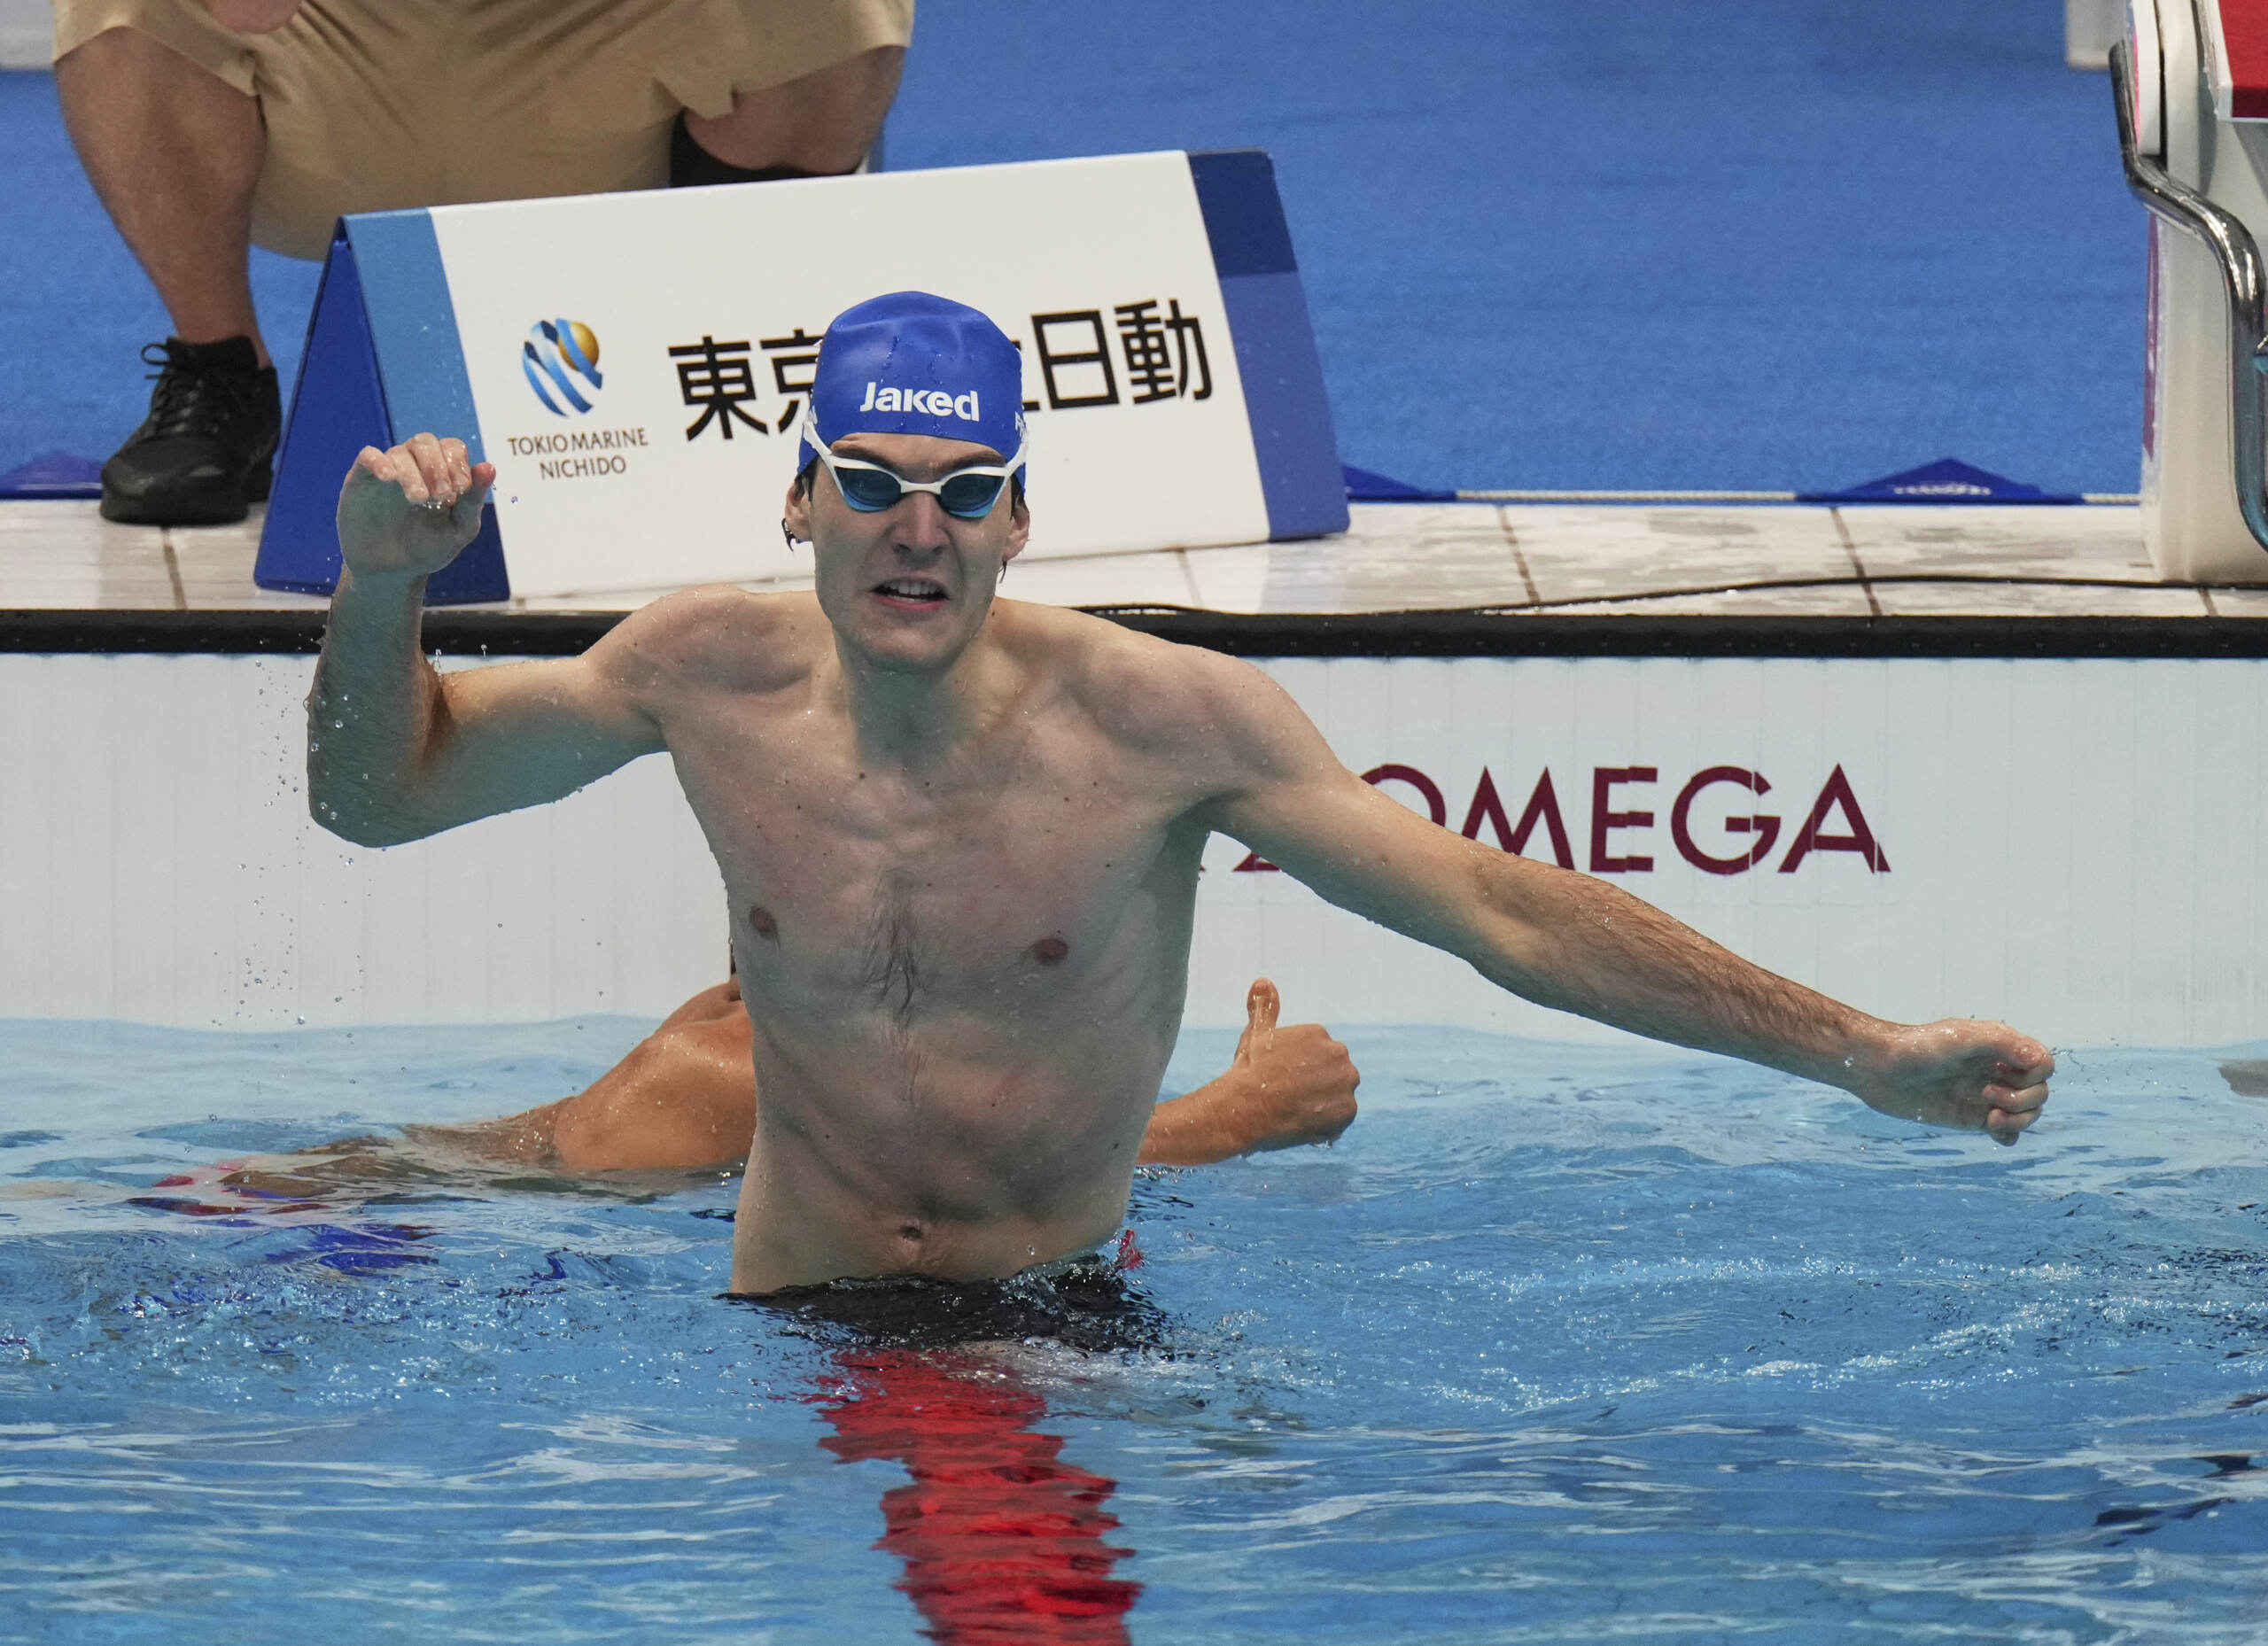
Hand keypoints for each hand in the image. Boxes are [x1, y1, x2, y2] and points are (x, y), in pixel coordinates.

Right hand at [336, 432, 494, 582]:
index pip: (452, 447)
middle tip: (440, 495)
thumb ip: (473, 500)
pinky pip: (368, 456)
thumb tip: (489, 467)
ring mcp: (388, 470)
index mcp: (442, 472)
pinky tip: (388, 477)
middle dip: (437, 466)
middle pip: (426, 442)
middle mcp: (415, 465)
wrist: (392, 571)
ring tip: (418, 499)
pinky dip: (379, 462)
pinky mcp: (362, 479)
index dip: (458, 462)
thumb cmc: (429, 547)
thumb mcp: (459, 529)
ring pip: (401, 452)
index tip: (461, 488)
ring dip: (413, 473)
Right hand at [1137, 980, 1359, 1165]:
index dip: (1297, 1071)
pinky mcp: (1348, 1110)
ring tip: (1295, 1110)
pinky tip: (1303, 1123)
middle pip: (1331, 1073)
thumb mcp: (1255, 1034)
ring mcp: (1345, 1082)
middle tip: (1288, 1097)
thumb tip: (1263, 981)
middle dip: (1314, 1085)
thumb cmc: (1248, 1071)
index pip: (1315, 1057)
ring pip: (1337, 1095)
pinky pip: (1340, 1118)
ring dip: (1321, 1104)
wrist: (1245, 1108)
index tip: (1280, 1079)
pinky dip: (1326, 1124)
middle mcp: (1338, 1053)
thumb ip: (1263, 1007)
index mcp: (1319, 1033)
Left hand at [1848, 1019, 2053, 1145]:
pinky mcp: (1972, 1117)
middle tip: (1984, 1095)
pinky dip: (2008, 1135)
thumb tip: (2039, 1061)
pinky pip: (2008, 1133)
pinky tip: (1990, 1130)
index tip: (2001, 1072)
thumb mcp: (1962, 1038)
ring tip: (1988, 1118)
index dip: (2034, 1076)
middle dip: (2022, 1100)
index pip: (2043, 1065)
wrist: (1881, 1069)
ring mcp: (1986, 1096)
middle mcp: (1998, 1071)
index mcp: (2001, 1049)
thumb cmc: (1919, 1047)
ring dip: (2018, 1120)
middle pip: (2040, 1093)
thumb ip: (2003, 1043)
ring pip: (2028, 1114)